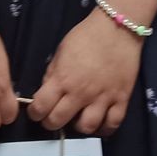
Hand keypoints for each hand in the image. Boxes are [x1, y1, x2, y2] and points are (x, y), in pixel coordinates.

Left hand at [29, 9, 139, 136]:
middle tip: (53, 116)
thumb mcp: (61, 51)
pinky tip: (99, 122)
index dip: (35, 112)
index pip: (41, 107)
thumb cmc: (86, 36)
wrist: (117, 27)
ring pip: (86, 128)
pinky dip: (105, 128)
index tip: (37, 111)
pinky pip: (113, 124)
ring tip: (78, 118)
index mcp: (63, 78)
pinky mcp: (121, 99)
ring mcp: (102, 98)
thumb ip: (53, 73)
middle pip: (58, 121)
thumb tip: (47, 91)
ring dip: (78, 126)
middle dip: (51, 122)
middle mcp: (80, 93)